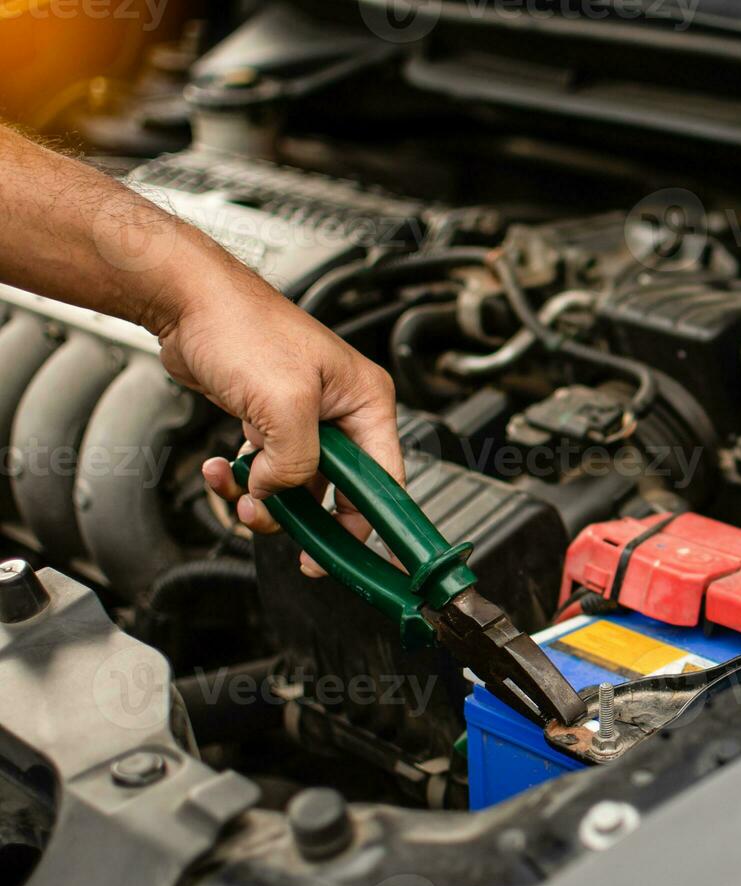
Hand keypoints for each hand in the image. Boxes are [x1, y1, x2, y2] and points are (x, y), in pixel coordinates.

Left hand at [154, 268, 403, 576]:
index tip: (354, 557)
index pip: (384, 479)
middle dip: (303, 513)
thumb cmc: (241, 326)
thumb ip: (296, 461)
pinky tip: (221, 468)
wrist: (187, 303)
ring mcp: (305, 418)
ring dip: (265, 500)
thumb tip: (281, 493)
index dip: (370, 522)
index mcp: (366, 402)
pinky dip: (241, 478)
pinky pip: (265, 469)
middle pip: (338, 489)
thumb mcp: (284, 403)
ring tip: (241, 495)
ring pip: (296, 485)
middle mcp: (342, 412)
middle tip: (279, 526)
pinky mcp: (270, 421)